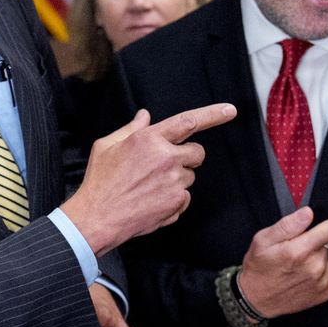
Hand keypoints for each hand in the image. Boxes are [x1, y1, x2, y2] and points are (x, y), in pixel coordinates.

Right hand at [62, 104, 236, 253]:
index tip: (230, 110)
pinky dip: (173, 200)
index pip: (188, 121)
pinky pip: (185, 197)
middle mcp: (166, 158)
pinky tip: (152, 201)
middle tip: (165, 165)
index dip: (213, 114)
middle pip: (197, 152)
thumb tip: (145, 116)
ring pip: (190, 176)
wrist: (97, 217)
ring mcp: (174, 181)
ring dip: (177, 179)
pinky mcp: (177, 202)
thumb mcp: (106, 146)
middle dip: (187, 157)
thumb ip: (131, 129)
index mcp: (149, 139)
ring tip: (149, 187)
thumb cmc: (100, 181)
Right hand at [235, 204, 327, 317]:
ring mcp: (322, 282)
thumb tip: (308, 213)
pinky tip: (305, 273)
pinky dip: (324, 268)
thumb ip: (287, 225)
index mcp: (299, 251)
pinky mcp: (325, 292)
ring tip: (300, 263)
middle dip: (319, 240)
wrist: (256, 300)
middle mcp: (314, 267)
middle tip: (297, 248)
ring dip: (322, 254)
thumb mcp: (262, 240)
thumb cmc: (259, 267)